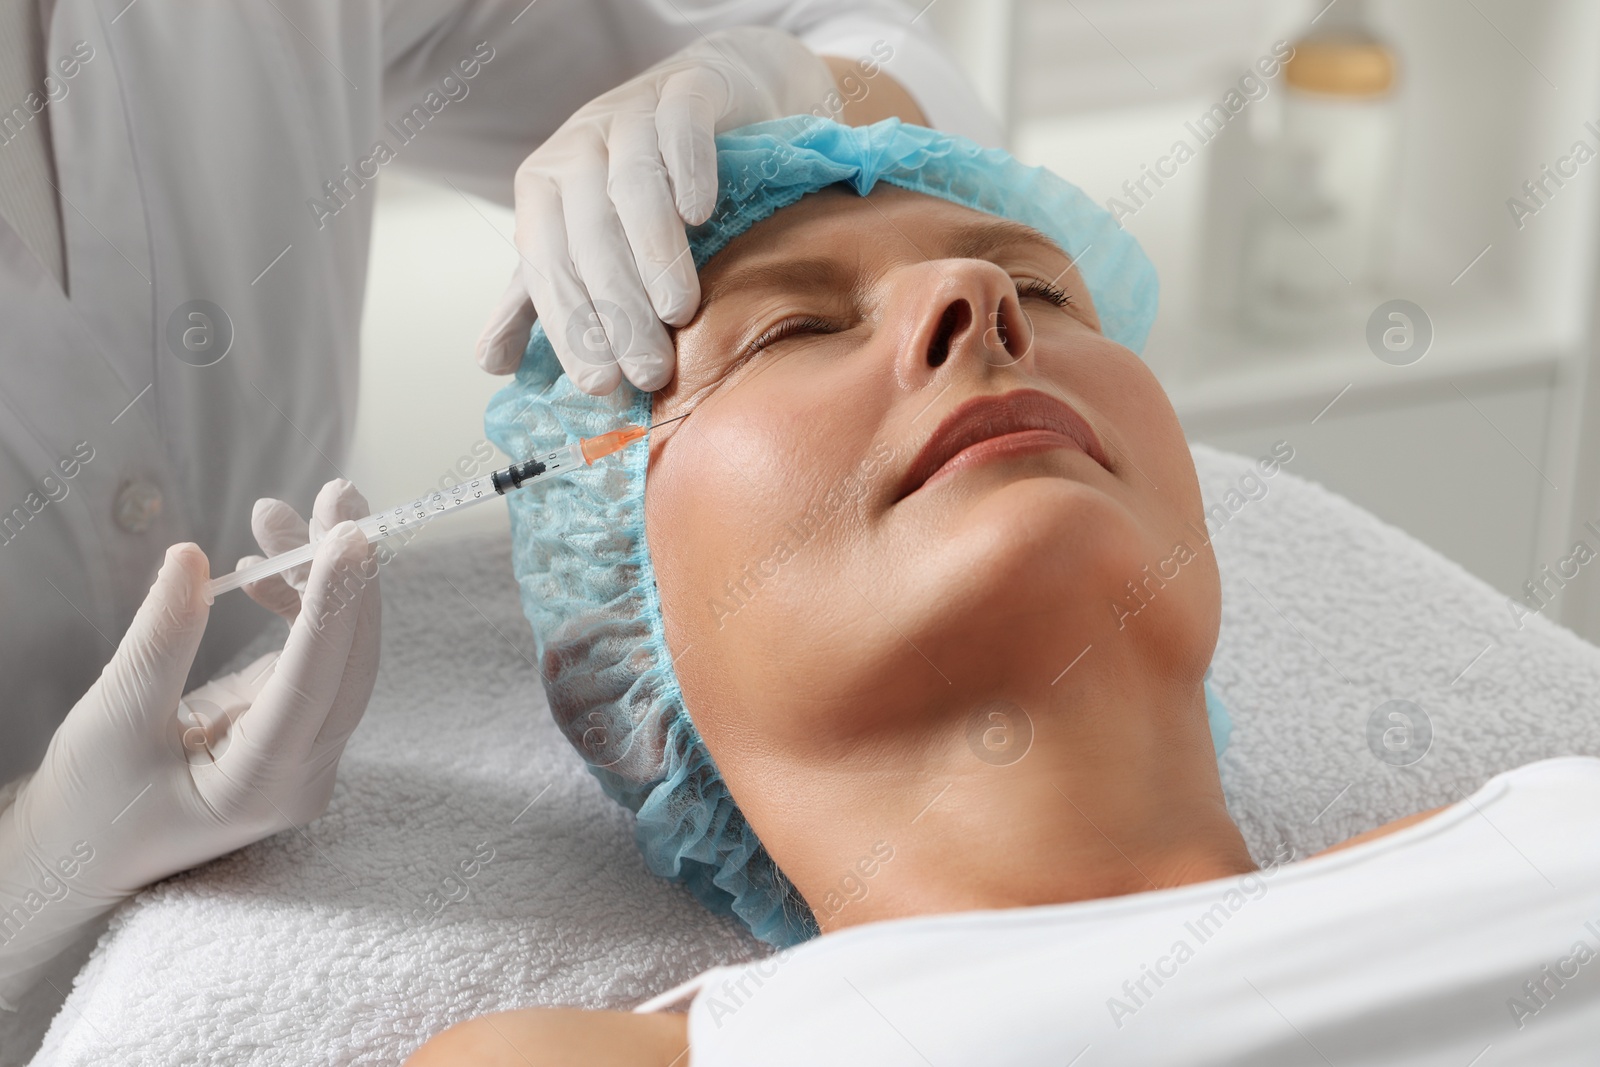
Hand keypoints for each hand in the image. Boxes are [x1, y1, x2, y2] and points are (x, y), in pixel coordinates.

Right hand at [0, 480, 379, 1006]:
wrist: (79, 856)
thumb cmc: (89, 804)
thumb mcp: (114, 718)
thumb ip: (162, 638)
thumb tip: (191, 555)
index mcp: (263, 784)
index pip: (317, 683)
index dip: (336, 604)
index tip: (349, 534)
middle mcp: (303, 771)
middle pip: (350, 662)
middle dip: (347, 574)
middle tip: (336, 495)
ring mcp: (305, 751)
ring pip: (338, 652)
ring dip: (318, 579)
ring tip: (275, 514)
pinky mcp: (291, 726)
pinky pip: (313, 656)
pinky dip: (297, 607)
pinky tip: (260, 568)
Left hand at [476, 26, 837, 393]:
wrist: (712, 95)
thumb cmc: (645, 183)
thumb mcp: (583, 238)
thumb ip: (539, 297)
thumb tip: (490, 364)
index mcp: (542, 188)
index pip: (547, 263)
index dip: (569, 326)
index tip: (600, 385)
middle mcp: (578, 146)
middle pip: (589, 234)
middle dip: (616, 309)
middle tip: (647, 370)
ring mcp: (631, 113)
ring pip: (634, 187)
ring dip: (654, 254)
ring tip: (678, 314)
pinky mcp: (685, 88)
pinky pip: (680, 130)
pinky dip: (687, 171)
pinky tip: (700, 216)